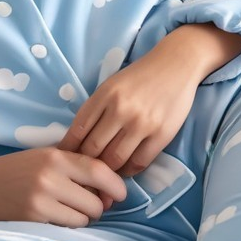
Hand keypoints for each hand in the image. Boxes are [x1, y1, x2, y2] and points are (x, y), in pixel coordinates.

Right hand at [0, 147, 125, 227]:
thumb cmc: (17, 169)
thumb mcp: (45, 156)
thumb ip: (75, 165)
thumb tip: (110, 189)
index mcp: (56, 156)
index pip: (99, 170)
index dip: (116, 185)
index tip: (121, 194)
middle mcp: (50, 176)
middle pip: (96, 201)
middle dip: (98, 207)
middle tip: (87, 204)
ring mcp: (41, 199)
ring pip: (84, 218)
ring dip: (83, 218)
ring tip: (68, 210)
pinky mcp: (33, 219)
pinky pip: (66, 228)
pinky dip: (67, 226)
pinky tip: (55, 217)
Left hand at [58, 24, 240, 176]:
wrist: (176, 64)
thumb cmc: (140, 76)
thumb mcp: (111, 85)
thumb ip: (96, 108)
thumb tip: (78, 140)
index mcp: (104, 95)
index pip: (78, 130)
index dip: (68, 150)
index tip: (64, 160)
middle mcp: (120, 110)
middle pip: (93, 149)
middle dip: (85, 165)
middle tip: (81, 175)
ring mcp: (141, 123)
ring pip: (115, 159)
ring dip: (106, 172)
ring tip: (103, 176)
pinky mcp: (161, 134)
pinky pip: (139, 162)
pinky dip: (128, 171)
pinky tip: (124, 170)